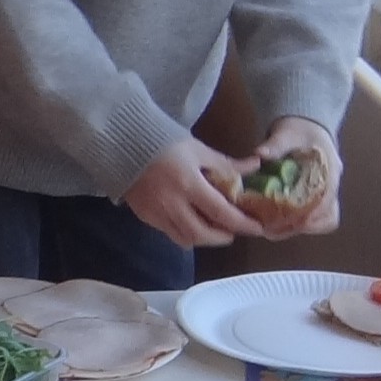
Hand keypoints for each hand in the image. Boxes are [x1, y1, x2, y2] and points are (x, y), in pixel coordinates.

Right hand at [122, 135, 266, 248]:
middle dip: (222, 237)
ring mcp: (156, 213)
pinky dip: (185, 232)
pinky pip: (170, 232)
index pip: (221, 213)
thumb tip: (255, 165)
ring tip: (213, 228)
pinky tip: (191, 220)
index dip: (242, 224)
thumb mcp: (198, 149)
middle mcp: (172, 204)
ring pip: (185, 239)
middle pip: (203, 235)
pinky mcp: (145, 216)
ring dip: (204, 238)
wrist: (123, 141)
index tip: (257, 228)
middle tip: (233, 231)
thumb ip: (226, 164)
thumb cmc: (163, 141)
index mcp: (189, 184)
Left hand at [240, 115, 344, 237]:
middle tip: (275, 230)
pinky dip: (299, 224)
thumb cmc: (299, 130)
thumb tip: (259, 154)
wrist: (307, 125)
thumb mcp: (287, 133)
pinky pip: (316, 218)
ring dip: (301, 228)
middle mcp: (332, 184)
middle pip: (328, 216)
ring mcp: (328, 192)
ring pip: (325, 221)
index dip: (310, 214)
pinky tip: (279, 223)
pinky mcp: (317, 198)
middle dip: (303, 226)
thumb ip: (275, 144)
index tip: (290, 222)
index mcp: (329, 168)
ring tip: (274, 230)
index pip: (327, 198)